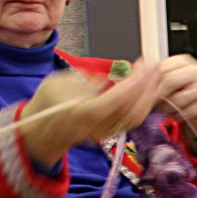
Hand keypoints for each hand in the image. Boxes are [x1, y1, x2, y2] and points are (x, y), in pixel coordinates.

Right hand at [20, 59, 162, 166]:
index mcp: (82, 113)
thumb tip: (106, 81)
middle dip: (145, 86)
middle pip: (129, 109)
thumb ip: (83, 82)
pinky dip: (144, 103)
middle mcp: (98, 126)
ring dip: (148, 94)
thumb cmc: (46, 105)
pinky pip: (133, 119)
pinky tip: (148, 87)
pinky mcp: (112, 131)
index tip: (142, 68)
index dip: (130, 84)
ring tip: (153, 73)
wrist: (43, 132)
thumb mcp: (55, 85)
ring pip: (135, 116)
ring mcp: (106, 131)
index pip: (112, 101)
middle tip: (152, 65)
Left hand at [154, 53, 196, 139]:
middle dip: (161, 96)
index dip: (153, 81)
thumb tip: (143, 61)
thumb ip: (153, 73)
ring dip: (171, 108)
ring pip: (179, 98)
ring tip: (171, 109)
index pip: (163, 66)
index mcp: (185, 62)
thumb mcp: (164, 85)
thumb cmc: (180, 101)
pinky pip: (188, 111)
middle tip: (159, 103)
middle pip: (170, 80)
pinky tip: (182, 114)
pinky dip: (181, 116)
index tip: (150, 92)